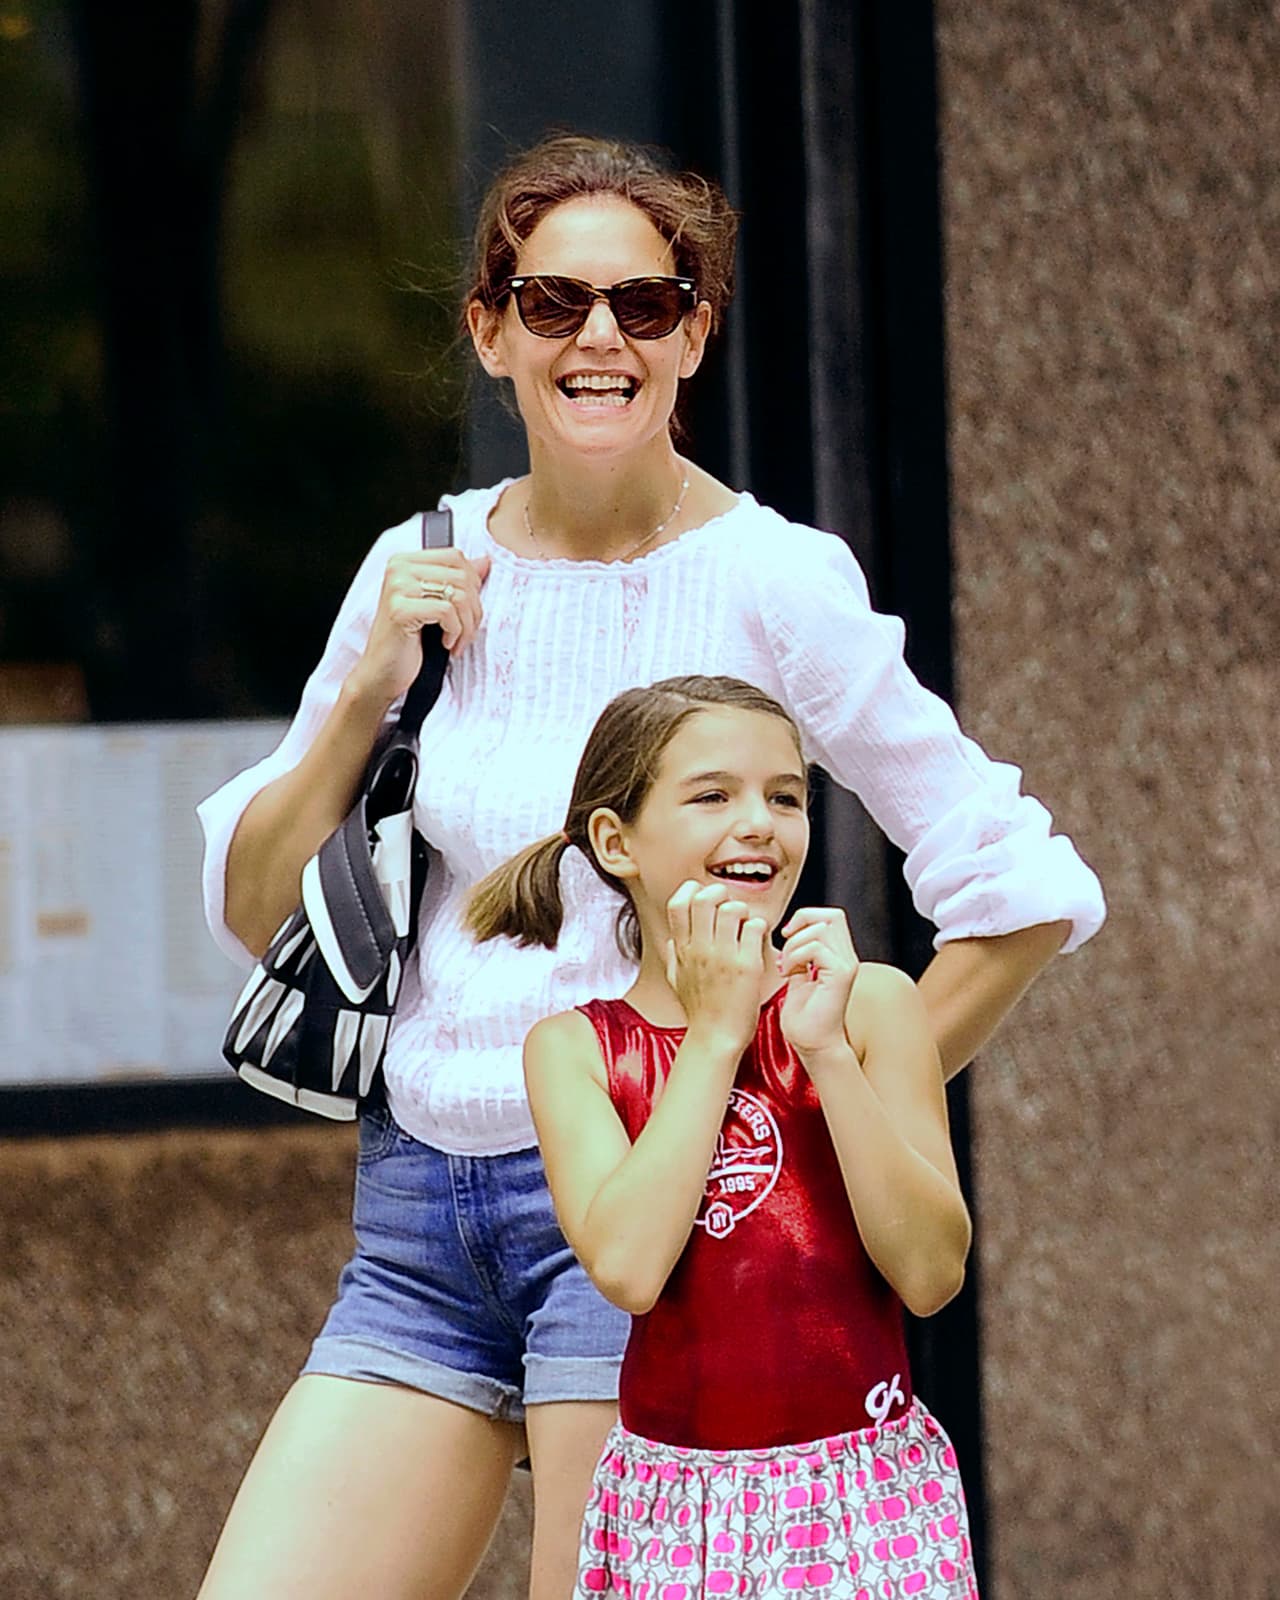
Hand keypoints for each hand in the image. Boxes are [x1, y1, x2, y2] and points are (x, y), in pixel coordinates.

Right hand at [351, 547, 491, 706]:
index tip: (468, 609)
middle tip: (466, 632)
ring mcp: (397, 587)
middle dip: (474, 609)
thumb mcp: (437, 607)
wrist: (382, 674)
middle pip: (461, 575)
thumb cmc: (409, 643)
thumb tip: (485, 561)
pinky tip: (446, 644)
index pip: (456, 556)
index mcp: (405, 562)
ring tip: (458, 641)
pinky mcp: (400, 610)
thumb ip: (458, 581)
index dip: (473, 584)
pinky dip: (455, 632)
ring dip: (467, 624)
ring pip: (458, 594)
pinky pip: (447, 612)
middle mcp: (398, 569)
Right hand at [665, 881, 768, 1056]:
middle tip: (729, 906)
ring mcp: (723, 956)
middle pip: (704, 898)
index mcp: (682, 950)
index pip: (678, 903)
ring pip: (733, 908)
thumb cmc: (699, 1011)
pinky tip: (758, 939)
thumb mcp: (675, 980)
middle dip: (720, 893)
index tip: (704, 897)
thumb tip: (673, 938)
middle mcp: (700, 949)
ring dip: (743, 910)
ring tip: (746, 925)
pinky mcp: (747, 966)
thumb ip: (673, 955)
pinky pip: (755, 928)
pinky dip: (760, 927)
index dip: (691, 891)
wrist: (716, 1038)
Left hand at [778, 907, 859, 1059]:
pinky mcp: (841, 976)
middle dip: (802, 922)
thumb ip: (799, 955)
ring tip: (785, 967)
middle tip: (785, 943)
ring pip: (821, 929)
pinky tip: (788, 974)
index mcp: (838, 956)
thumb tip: (789, 935)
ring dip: (794, 944)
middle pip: (832, 915)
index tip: (785, 936)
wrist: (813, 1046)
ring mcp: (847, 966)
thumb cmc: (803, 1018)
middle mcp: (847, 958)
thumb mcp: (797, 976)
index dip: (805, 917)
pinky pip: (816, 948)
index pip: (830, 917)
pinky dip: (796, 956)